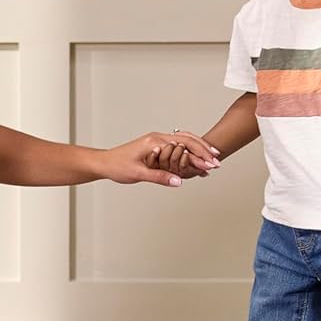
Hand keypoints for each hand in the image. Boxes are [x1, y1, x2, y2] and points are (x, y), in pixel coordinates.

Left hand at [104, 130, 220, 187]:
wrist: (104, 163)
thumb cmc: (117, 166)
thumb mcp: (138, 173)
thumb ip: (160, 176)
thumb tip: (179, 181)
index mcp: (156, 141)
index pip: (184, 144)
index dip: (200, 154)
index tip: (211, 164)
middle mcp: (158, 138)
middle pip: (188, 140)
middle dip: (204, 151)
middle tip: (217, 162)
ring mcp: (157, 141)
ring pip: (184, 142)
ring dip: (198, 150)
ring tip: (211, 159)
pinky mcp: (156, 148)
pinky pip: (177, 147)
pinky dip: (189, 152)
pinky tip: (195, 161)